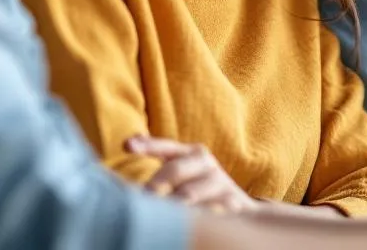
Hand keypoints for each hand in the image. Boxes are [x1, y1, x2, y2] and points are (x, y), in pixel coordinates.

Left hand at [126, 136, 257, 213]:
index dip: (147, 145)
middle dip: (154, 184)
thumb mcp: (182, 171)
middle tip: (142, 198)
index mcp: (191, 152)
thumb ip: (159, 161)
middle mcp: (205, 163)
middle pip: (174, 170)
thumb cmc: (199, 188)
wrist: (238, 207)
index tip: (127, 145)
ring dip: (171, 205)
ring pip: (188, 194)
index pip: (166, 146)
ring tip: (161, 213)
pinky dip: (195, 217)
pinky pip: (207, 211)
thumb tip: (128, 147)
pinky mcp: (231, 202)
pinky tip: (189, 222)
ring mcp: (219, 182)